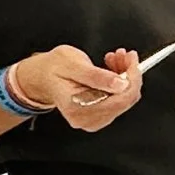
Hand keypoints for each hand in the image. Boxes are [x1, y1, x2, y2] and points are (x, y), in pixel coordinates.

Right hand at [12, 45, 142, 131]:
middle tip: (124, 55)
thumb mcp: (72, 64)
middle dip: (129, 74)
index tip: (132, 58)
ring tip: (114, 59)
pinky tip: (112, 69)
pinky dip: (120, 82)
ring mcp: (93, 120)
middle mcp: (86, 119)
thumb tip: (121, 84)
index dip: (131, 77)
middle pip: (124, 100)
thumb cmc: (52, 69)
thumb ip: (96, 76)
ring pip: (124, 99)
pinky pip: (119, 100)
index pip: (119, 99)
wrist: (42, 76)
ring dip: (125, 76)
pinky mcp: (98, 116)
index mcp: (77, 108)